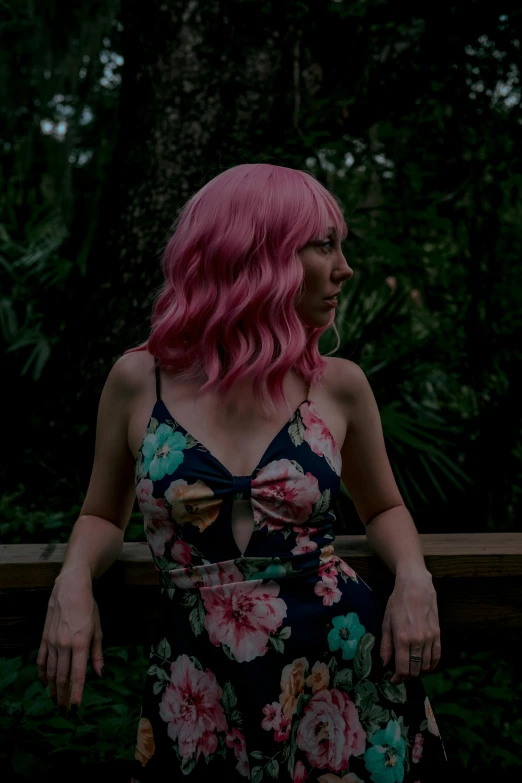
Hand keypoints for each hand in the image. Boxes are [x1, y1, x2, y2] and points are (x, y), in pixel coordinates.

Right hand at [36, 573, 103, 712]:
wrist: (70, 589)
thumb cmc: (88, 608)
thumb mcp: (98, 629)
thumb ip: (97, 653)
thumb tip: (99, 674)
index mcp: (80, 644)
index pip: (77, 675)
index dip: (76, 694)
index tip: (75, 708)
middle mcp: (64, 645)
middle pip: (62, 678)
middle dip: (63, 696)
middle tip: (64, 710)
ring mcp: (52, 642)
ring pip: (51, 672)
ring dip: (53, 688)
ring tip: (56, 699)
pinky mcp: (44, 638)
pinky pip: (42, 660)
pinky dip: (43, 673)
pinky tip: (45, 682)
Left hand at [380, 566, 440, 683]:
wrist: (416, 586)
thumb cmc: (397, 602)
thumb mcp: (386, 622)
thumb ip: (386, 645)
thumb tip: (384, 664)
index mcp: (402, 638)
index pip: (403, 668)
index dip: (397, 678)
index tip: (393, 680)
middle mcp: (418, 640)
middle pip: (415, 670)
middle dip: (407, 676)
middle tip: (400, 675)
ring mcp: (430, 638)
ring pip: (426, 665)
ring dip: (418, 671)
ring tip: (410, 669)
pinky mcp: (438, 634)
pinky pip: (437, 656)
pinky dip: (432, 665)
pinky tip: (425, 666)